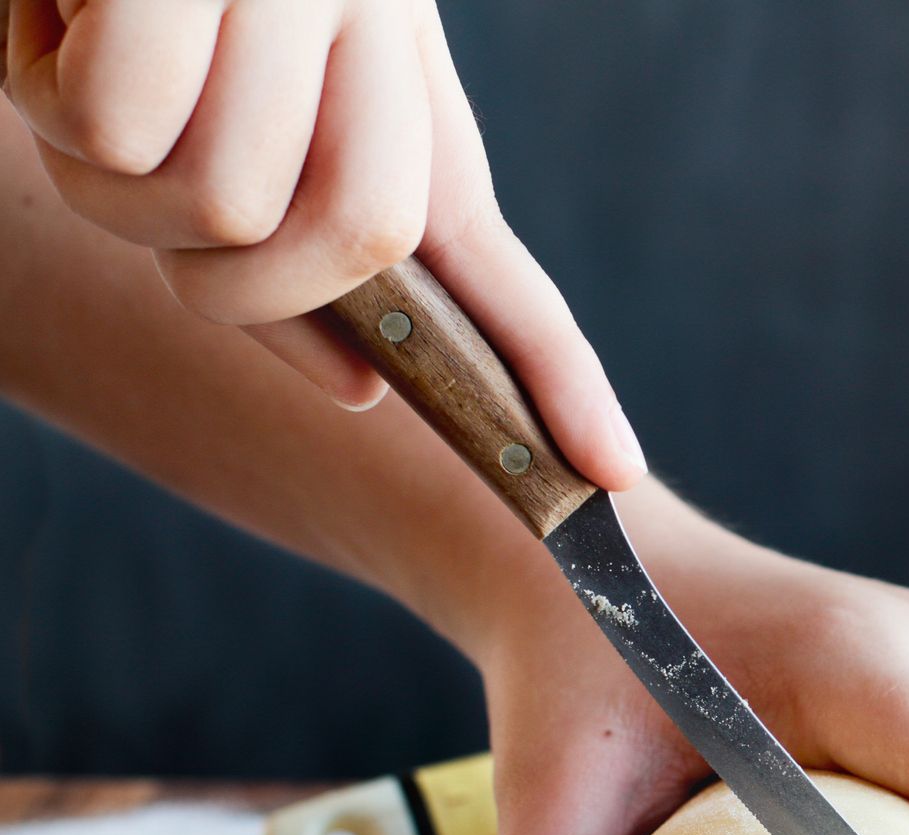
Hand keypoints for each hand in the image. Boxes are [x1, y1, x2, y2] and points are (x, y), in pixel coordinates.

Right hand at [2, 0, 643, 490]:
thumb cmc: (129, 1)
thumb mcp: (230, 130)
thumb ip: (302, 256)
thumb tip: (365, 389)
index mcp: (401, 99)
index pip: (496, 262)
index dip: (557, 375)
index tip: (610, 472)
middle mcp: (377, 38)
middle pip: (356, 251)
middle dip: (235, 283)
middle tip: (143, 189)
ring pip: (219, 204)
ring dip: (108, 176)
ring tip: (81, 66)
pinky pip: (122, 127)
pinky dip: (47, 96)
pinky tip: (50, 17)